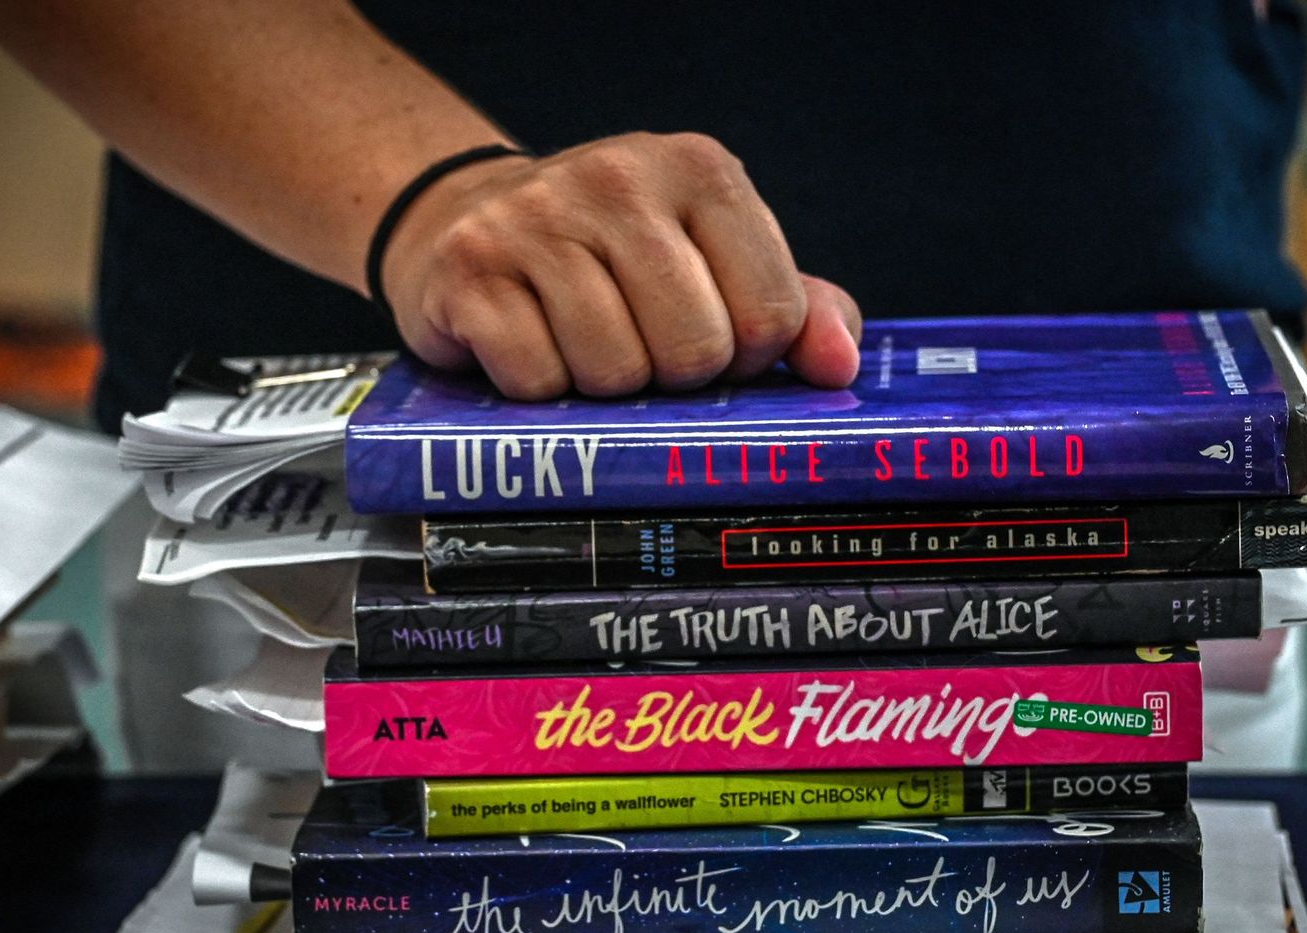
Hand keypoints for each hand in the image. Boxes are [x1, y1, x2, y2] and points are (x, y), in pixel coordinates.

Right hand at [379, 132, 862, 399]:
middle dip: (673, 376)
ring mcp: (538, 217)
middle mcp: (619, 177)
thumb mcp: (714, 263)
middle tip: (642, 347)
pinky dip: (540, 389)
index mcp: (700, 170)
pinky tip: (531, 343)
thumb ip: (796, 311)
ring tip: (583, 342)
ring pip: (615, 371)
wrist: (467, 222)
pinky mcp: (472, 269)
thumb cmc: (612, 259)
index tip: (713, 343)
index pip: (771, 313)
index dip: (746, 358)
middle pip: (695, 349)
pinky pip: (539, 379)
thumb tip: (839, 367)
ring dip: (604, 386)